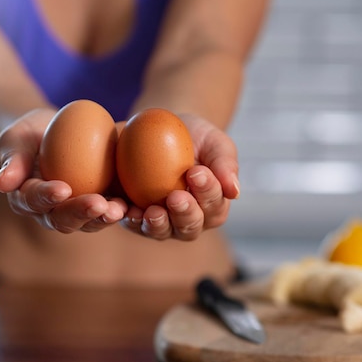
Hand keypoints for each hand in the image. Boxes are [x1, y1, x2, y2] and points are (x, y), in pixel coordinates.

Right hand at [0, 108, 126, 232]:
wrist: (49, 135)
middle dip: (81, 213)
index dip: (47, 197)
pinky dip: (121, 210)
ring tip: (119, 209)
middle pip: (63, 219)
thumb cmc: (27, 135)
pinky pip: (108, 212)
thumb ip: (11, 159)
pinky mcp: (96, 206)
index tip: (62, 188)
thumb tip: (1, 184)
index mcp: (25, 199)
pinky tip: (135, 203)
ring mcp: (74, 212)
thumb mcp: (15, 139)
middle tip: (99, 204)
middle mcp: (48, 212)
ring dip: (104, 217)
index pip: (34, 200)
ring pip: (88, 222)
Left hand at [120, 113, 239, 240]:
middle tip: (176, 197)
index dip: (207, 191)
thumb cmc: (196, 137)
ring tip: (153, 211)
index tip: (197, 172)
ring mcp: (162, 222)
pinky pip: (133, 223)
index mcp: (212, 206)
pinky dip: (130, 219)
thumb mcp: (215, 143)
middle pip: (190, 226)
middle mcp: (188, 220)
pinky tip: (127, 210)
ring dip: (158, 224)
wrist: (161, 129)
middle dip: (184, 213)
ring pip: (162, 231)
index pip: (213, 205)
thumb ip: (226, 164)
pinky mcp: (136, 217)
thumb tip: (235, 192)